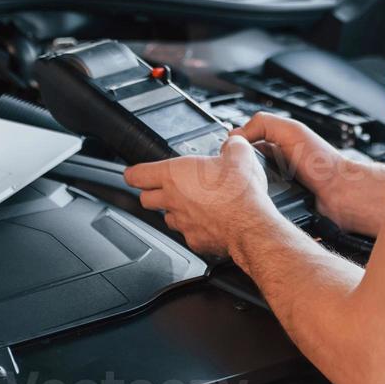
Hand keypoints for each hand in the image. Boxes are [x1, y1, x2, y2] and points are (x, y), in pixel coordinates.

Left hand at [123, 134, 280, 256]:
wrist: (252, 225)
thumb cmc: (240, 192)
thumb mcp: (239, 153)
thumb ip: (231, 144)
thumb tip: (233, 142)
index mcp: (175, 175)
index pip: (136, 175)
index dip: (132, 173)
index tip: (133, 173)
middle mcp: (173, 200)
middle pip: (146, 198)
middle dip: (151, 192)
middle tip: (163, 187)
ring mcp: (183, 223)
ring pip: (167, 217)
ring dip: (175, 210)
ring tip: (193, 204)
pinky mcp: (195, 241)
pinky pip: (188, 234)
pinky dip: (195, 228)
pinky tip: (210, 222)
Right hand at [230, 111, 384, 231]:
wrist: (339, 194)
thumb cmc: (321, 161)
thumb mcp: (290, 130)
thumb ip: (262, 124)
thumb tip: (234, 135)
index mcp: (275, 146)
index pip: (242, 146)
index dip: (232, 150)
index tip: (222, 154)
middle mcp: (273, 167)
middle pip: (241, 169)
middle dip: (235, 172)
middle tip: (230, 176)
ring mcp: (274, 189)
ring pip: (246, 189)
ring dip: (244, 190)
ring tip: (239, 191)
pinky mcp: (276, 208)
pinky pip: (257, 206)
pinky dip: (254, 205)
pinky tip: (253, 205)